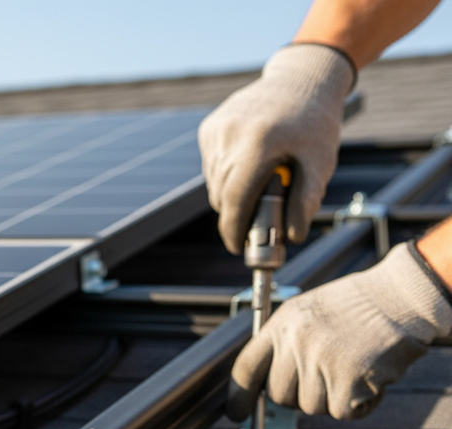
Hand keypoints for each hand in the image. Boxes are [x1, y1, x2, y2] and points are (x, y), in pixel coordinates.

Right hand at [198, 44, 354, 254]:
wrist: (302, 79)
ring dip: (231, 196)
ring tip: (258, 186)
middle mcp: (230, 135)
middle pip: (221, 197)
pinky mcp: (209, 129)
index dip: (235, 231)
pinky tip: (248, 163)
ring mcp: (216, 130)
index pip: (234, 202)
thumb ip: (306, 202)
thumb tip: (292, 237)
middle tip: (256, 223)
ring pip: (214, 185)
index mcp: (258, 144)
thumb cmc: (314, 124)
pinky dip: (226, 176)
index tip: (238, 247)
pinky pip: (211, 168)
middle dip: (236, 216)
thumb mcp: (321, 163)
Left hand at [228, 242, 451, 420]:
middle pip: (279, 396)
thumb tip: (266, 386)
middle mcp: (297, 343)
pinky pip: (342, 412)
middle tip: (326, 373)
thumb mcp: (307, 313)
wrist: (402, 297)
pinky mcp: (350, 381)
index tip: (236, 413)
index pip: (247, 368)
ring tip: (352, 365)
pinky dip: (358, 403)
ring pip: (311, 406)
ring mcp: (322, 363)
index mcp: (283, 325)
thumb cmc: (357, 306)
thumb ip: (284, 346)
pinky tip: (368, 378)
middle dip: (299, 393)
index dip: (239, 396)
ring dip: (332, 396)